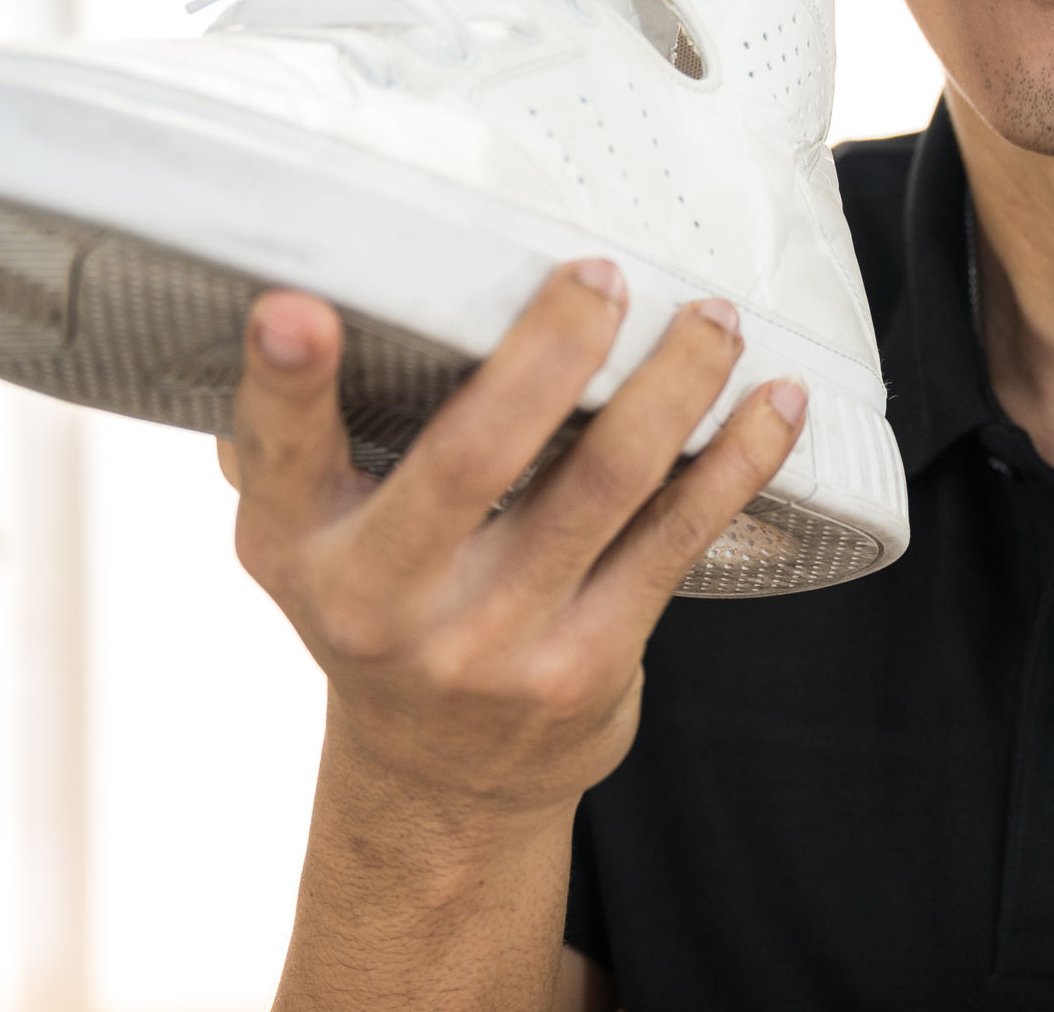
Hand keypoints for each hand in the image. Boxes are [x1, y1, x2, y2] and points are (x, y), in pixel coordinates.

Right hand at [227, 265, 804, 834]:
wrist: (441, 780)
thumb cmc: (381, 608)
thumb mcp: (308, 538)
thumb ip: (299, 433)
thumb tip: (307, 288)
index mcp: (298, 544)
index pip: (278, 449)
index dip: (283, 379)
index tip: (295, 310)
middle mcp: (382, 600)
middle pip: (474, 455)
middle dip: (549, 350)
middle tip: (601, 274)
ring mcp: (492, 642)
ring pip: (601, 485)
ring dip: (672, 387)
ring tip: (715, 318)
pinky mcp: (587, 665)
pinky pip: (676, 538)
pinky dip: (735, 461)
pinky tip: (775, 403)